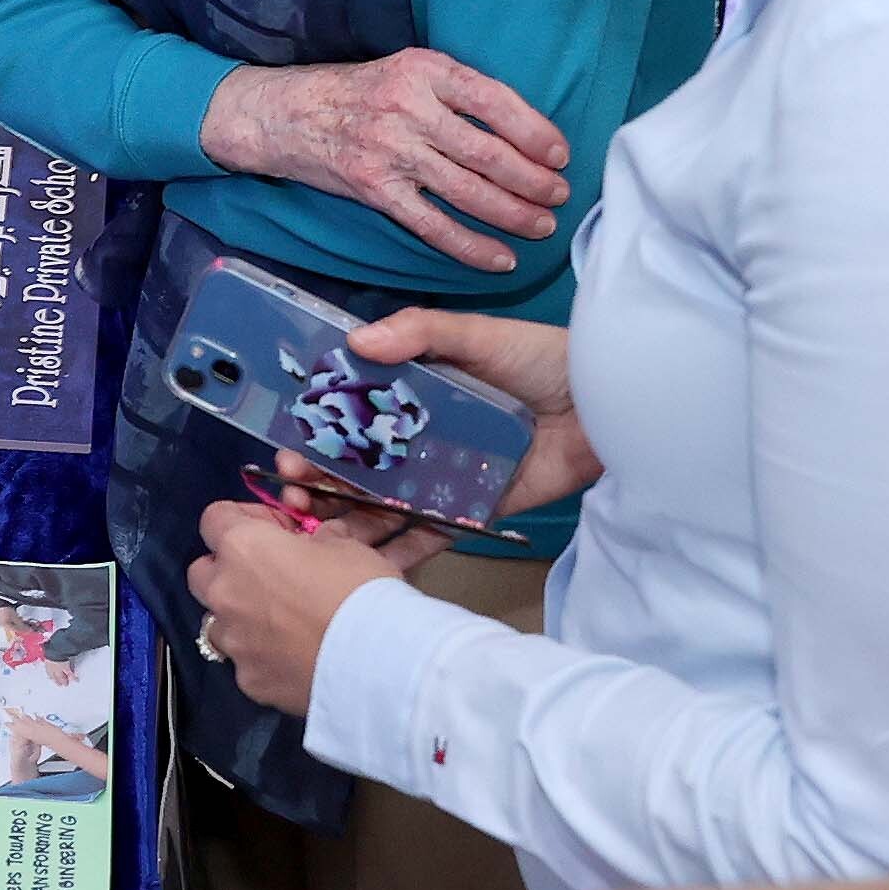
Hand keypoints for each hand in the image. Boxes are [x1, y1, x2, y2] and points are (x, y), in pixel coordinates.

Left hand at [184, 496, 407, 715]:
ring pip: (217, 623)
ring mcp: (233, 641)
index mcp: (242, 548)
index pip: (215, 519)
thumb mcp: (347, 546)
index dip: (241, 520)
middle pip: (201, 572)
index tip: (271, 531)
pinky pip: (246, 663)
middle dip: (226, 570)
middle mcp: (224, 592)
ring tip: (279, 625)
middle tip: (266, 577)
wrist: (380, 663)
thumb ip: (316, 541)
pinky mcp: (249, 681)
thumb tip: (313, 544)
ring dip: (240, 618)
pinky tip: (292, 660)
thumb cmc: (361, 590)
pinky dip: (262, 658)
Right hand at [199, 50, 569, 270]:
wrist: (282, 114)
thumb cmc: (354, 92)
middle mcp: (407, 107)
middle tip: (560, 197)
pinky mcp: (373, 188)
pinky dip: (470, 245)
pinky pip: (432, 224)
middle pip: (487, 151)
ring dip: (512, 213)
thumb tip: (521, 129)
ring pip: (467, 190)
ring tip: (541, 226)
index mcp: (423, 69)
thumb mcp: (405, 71)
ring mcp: (388, 150)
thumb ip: (454, 92)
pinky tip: (499, 258)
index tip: (560, 154)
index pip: (494, 100)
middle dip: (532, 180)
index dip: (535, 131)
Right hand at [280, 309, 596, 571]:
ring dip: (345, 516)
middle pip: (354, 464)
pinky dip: (398, 545)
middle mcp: (417, 435)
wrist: (604, 403)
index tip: (284, 448)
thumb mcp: (475, 333)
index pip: (347, 414)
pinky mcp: (472, 508)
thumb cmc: (539, 358)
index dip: (312, 432)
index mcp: (410, 391)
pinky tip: (366, 557)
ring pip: (381, 502)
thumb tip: (357, 340)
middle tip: (293, 492)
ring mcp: (442, 475)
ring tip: (317, 526)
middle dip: (317, 481)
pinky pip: (428, 530)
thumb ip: (419, 332)